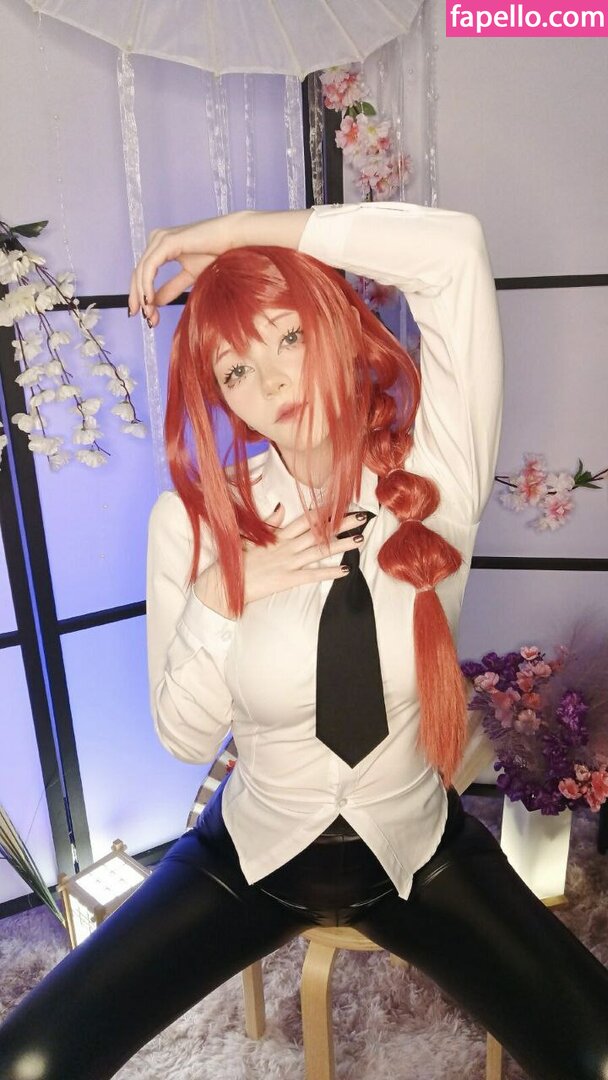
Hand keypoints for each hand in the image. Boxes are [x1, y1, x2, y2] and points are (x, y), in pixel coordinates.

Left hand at [128, 213, 243, 325]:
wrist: (233, 240)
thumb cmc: (217, 253)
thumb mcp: (190, 276)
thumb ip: (172, 287)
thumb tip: (155, 302)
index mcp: (161, 247)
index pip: (143, 273)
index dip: (141, 296)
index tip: (148, 317)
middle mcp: (157, 240)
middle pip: (138, 273)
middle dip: (140, 299)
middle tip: (148, 321)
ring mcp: (161, 239)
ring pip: (141, 271)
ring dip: (143, 296)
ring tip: (150, 315)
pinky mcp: (167, 241)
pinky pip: (150, 267)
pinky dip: (147, 285)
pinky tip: (150, 300)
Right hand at [194, 504, 365, 616]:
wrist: (223, 584)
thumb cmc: (236, 561)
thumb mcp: (251, 537)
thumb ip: (268, 522)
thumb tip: (280, 506)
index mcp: (278, 535)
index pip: (306, 519)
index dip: (325, 511)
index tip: (342, 504)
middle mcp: (286, 546)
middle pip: (318, 532)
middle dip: (341, 523)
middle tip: (362, 517)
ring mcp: (287, 563)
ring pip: (319, 551)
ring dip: (341, 545)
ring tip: (359, 539)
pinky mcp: (286, 580)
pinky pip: (312, 575)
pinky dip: (329, 572)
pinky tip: (345, 570)